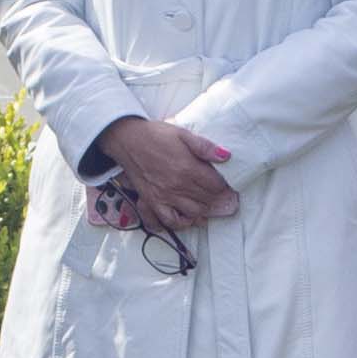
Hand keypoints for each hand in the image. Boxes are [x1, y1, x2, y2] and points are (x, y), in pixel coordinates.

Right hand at [95, 114, 240, 235]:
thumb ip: (205, 146)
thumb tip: (226, 156)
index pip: (216, 185)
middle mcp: (177, 185)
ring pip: (194, 212)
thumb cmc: (156, 135)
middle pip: (207, 200)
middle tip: (224, 197)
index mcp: (187, 168)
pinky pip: (170, 221)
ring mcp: (165, 196)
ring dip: (206, 211)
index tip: (228, 184)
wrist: (127, 140)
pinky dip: (182, 223)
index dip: (225, 186)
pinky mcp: (153, 202)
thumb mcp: (183, 134)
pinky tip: (190, 218)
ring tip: (210, 205)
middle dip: (219, 199)